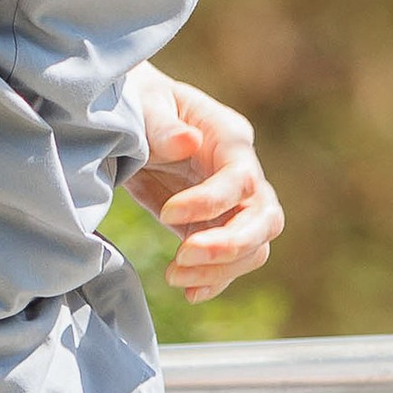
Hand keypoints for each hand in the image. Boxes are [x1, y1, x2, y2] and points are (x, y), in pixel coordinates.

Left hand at [125, 64, 284, 302]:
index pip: (240, 180)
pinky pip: (232, 262)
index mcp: (229, 135)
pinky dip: (215, 281)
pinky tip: (189, 292)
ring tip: (174, 276)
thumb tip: (188, 142)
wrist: (129, 117)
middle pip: (264, 218)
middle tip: (182, 256)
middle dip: (229, 245)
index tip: (166, 214)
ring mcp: (235, 203)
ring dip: (220, 269)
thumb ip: (162, 125)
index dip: (209, 203)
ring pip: (255, 247)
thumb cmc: (139, 100)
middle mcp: (242, 172)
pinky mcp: (217, 226)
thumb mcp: (144, 102)